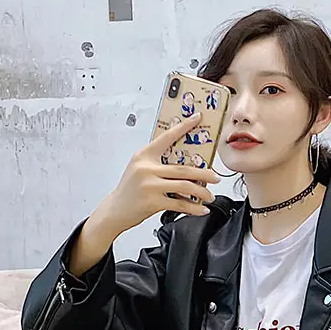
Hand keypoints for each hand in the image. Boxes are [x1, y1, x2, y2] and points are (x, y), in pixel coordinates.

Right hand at [96, 112, 219, 236]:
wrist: (114, 210)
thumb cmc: (129, 190)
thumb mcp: (139, 169)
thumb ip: (157, 164)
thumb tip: (186, 166)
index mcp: (144, 156)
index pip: (167, 137)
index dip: (184, 126)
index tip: (197, 118)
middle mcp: (146, 168)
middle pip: (183, 168)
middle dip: (204, 173)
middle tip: (216, 177)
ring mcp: (149, 185)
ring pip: (184, 186)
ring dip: (202, 192)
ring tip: (210, 196)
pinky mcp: (152, 201)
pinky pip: (179, 204)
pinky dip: (193, 208)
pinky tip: (201, 209)